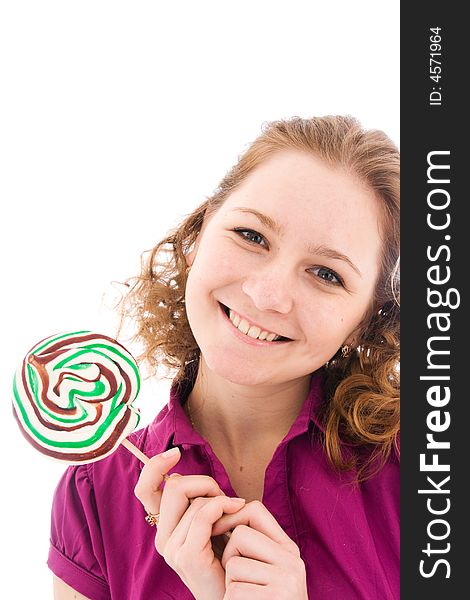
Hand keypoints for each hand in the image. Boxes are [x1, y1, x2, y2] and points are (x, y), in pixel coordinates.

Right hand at [134, 449, 245, 599]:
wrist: (238, 589)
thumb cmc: (228, 552)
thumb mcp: (209, 520)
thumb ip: (194, 500)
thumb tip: (176, 472)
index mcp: (164, 526)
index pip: (145, 489)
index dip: (155, 466)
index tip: (175, 453)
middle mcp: (162, 537)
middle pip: (173, 486)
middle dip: (203, 482)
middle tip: (222, 497)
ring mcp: (171, 548)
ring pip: (194, 499)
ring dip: (219, 497)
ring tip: (233, 510)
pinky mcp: (186, 556)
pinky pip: (205, 513)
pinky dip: (224, 505)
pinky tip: (237, 509)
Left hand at [211, 500, 308, 599]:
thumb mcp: (266, 570)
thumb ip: (252, 544)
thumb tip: (217, 511)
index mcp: (289, 549)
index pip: (255, 510)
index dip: (231, 517)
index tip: (219, 532)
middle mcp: (292, 561)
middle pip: (240, 535)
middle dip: (229, 555)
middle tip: (238, 579)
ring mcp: (286, 581)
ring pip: (234, 564)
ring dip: (230, 582)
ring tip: (245, 597)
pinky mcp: (276, 599)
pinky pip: (234, 590)